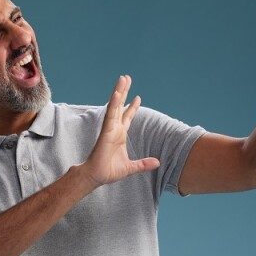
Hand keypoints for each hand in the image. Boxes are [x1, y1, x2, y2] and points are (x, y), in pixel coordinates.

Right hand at [81, 75, 159, 189]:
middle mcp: (114, 129)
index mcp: (119, 135)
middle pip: (120, 106)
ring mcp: (109, 128)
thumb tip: (157, 163)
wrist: (97, 176)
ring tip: (123, 79)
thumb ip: (143, 164)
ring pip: (115, 106)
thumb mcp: (131, 167)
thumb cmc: (109, 171)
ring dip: (119, 91)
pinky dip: (114, 103)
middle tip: (127, 78)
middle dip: (124, 92)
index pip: (127, 117)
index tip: (137, 97)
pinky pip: (110, 114)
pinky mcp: (106, 131)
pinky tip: (117, 93)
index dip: (132, 107)